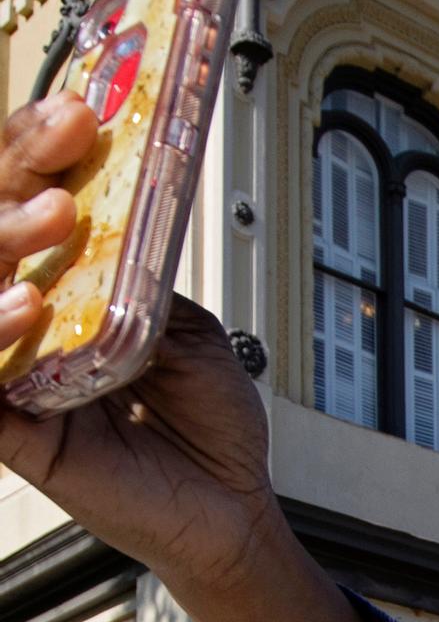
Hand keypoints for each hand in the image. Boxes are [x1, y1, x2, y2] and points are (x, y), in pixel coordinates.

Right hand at [0, 96, 384, 621]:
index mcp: (69, 283)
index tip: (78, 111)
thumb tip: (116, 218)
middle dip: (19, 170)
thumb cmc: (210, 423)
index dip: (36, 148)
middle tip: (65, 134)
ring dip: (4, 239)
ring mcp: (18, 370)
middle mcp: (31, 317)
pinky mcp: (20, 431)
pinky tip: (25, 305)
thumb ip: (145, 277)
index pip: (26, 199)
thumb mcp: (190, 330)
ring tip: (56, 215)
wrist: (233, 509)